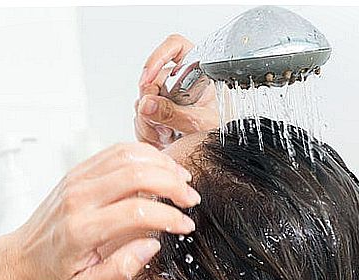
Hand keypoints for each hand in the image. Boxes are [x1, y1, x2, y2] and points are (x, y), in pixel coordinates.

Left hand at [6, 143, 199, 279]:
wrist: (22, 260)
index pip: (136, 211)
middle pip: (136, 175)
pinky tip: (160, 168)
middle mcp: (78, 199)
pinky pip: (115, 152)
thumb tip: (152, 244)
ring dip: (161, 164)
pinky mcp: (78, 173)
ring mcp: (77, 181)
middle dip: (172, 184)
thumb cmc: (54, 275)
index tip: (185, 225)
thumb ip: (122, 269)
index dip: (169, 216)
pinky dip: (144, 154)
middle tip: (191, 199)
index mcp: (81, 230)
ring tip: (181, 180)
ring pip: (127, 155)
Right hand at [134, 34, 218, 148]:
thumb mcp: (200, 124)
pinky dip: (146, 132)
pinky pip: (140, 117)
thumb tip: (146, 104)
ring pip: (142, 101)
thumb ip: (174, 114)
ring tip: (167, 136)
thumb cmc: (219, 132)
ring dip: (148, 123)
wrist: (213, 154)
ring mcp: (167, 96)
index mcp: (199, 72)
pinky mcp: (158, 112)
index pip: (175, 47)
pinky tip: (160, 139)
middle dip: (150, 105)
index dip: (158, 57)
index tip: (147, 79)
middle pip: (152, 80)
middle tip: (162, 125)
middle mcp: (181, 81)